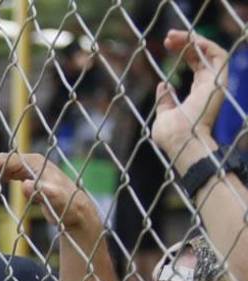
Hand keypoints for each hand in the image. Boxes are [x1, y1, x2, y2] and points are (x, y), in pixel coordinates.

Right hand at [0, 152, 99, 238]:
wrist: (77, 214)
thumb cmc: (69, 209)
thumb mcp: (57, 203)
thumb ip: (43, 193)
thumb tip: (24, 184)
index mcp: (35, 163)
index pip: (5, 160)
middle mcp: (30, 163)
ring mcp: (27, 170)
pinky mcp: (25, 178)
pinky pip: (1, 176)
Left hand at [152, 30, 226, 169]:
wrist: (181, 143)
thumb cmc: (171, 136)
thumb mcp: (164, 114)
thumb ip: (165, 100)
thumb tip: (163, 85)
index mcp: (199, 93)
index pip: (196, 65)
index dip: (184, 52)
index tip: (166, 45)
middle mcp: (209, 86)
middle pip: (202, 55)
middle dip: (186, 42)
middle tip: (168, 37)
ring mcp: (215, 83)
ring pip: (210, 51)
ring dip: (193, 40)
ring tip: (173, 36)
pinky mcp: (218, 81)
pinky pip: (217, 54)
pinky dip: (204, 44)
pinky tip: (188, 40)